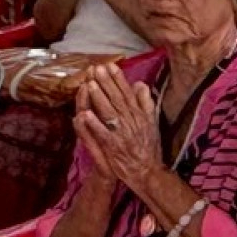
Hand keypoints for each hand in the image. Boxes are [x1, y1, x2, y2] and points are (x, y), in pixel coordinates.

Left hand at [71, 64, 164, 195]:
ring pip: (109, 113)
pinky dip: (94, 124)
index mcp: (139, 114)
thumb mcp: (152, 121)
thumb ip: (145, 102)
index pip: (127, 92)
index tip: (109, 65)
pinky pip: (102, 133)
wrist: (147, 171)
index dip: (118, 78)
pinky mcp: (114, 147)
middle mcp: (132, 121)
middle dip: (106, 83)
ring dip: (99, 99)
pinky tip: (84, 115)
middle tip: (96, 69)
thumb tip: (139, 83)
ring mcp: (122, 134)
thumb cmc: (148, 147)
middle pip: (116, 99)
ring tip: (89, 84)